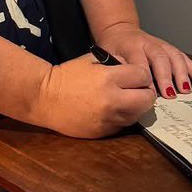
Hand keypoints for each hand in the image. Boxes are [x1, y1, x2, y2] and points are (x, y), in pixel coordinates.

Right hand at [35, 53, 155, 138]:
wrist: (44, 98)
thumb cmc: (67, 75)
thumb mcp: (92, 59)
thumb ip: (116, 62)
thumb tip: (134, 68)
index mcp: (109, 78)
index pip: (143, 76)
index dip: (141, 74)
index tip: (137, 75)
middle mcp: (111, 100)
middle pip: (147, 99)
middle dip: (146, 93)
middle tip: (138, 90)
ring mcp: (108, 119)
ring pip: (137, 115)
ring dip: (135, 107)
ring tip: (126, 100)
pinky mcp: (103, 132)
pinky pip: (122, 125)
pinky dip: (122, 117)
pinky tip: (113, 110)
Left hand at [92, 24, 191, 99]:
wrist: (119, 31)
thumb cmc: (114, 47)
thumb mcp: (107, 56)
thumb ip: (117, 69)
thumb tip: (125, 87)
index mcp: (131, 46)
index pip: (140, 63)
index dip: (145, 78)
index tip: (150, 94)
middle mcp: (148, 44)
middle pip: (160, 59)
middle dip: (166, 77)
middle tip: (170, 94)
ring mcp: (161, 45)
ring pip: (174, 56)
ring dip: (182, 73)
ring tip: (186, 89)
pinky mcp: (169, 48)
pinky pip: (182, 56)